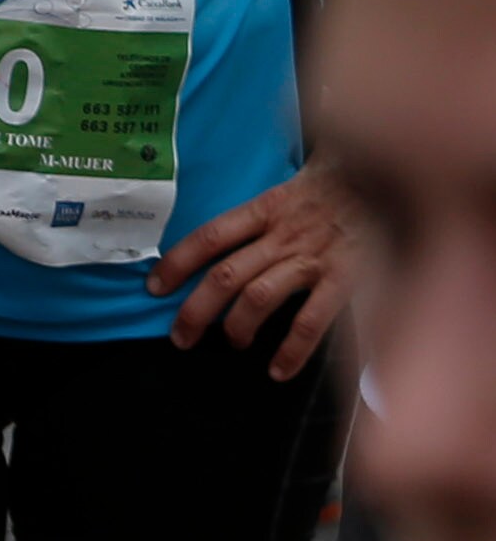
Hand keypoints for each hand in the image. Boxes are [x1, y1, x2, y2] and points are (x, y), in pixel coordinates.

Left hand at [147, 158, 360, 379]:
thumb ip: (261, 217)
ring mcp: (311, 257)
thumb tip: (222, 242)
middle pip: (225, 274)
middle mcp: (281, 233)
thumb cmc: (335, 183)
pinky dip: (292, 350)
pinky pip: (311, 320)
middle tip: (179, 337)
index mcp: (265, 209)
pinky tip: (278, 369)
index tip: (154, 286)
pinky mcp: (343, 278)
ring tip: (231, 343)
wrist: (386, 170)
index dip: (177, 262)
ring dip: (237, 327)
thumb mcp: (288, 189)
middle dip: (196, 310)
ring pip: (259, 297)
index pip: (210, 236)